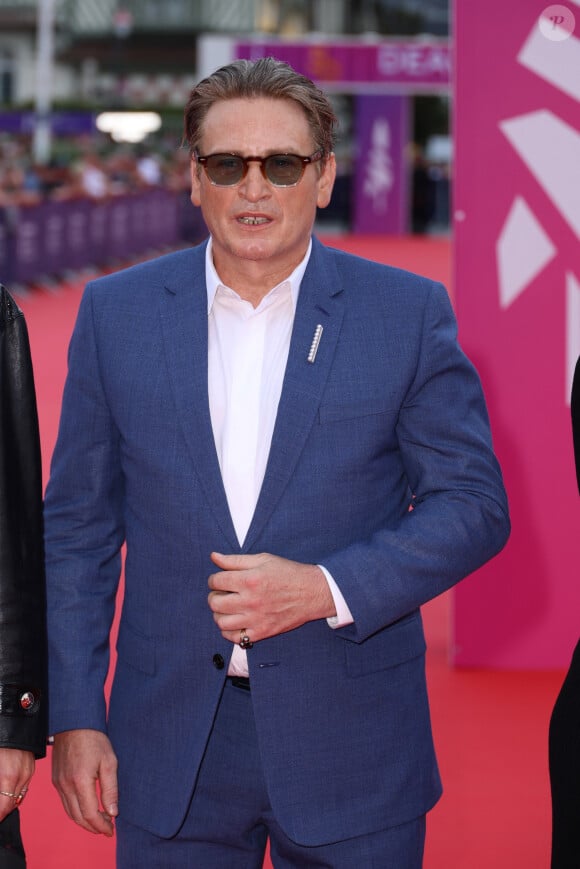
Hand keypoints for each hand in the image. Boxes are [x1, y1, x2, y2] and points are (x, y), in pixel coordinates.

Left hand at [0, 748, 33, 820]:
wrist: (13, 722)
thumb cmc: (0, 743)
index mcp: (8, 776)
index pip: (4, 808)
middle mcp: (21, 776)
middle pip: (12, 805)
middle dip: (2, 811)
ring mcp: (28, 772)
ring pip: (19, 797)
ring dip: (8, 802)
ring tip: (0, 802)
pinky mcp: (31, 767)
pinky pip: (23, 786)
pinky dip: (15, 792)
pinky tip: (6, 790)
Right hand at [52, 729, 117, 836]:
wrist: (74, 723)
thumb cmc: (95, 740)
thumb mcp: (110, 762)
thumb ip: (111, 789)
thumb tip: (113, 813)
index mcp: (81, 781)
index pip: (90, 814)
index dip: (101, 826)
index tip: (111, 830)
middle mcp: (66, 786)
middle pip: (78, 817)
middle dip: (93, 827)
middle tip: (107, 829)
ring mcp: (59, 784)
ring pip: (70, 812)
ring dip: (84, 821)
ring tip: (100, 821)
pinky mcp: (56, 780)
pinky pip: (65, 803)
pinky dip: (76, 811)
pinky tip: (87, 808)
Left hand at [208, 551, 335, 644]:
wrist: (312, 592)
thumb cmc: (288, 573)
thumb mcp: (263, 559)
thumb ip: (235, 560)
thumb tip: (214, 557)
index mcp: (249, 580)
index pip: (216, 581)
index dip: (214, 579)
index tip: (219, 580)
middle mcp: (250, 601)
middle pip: (215, 603)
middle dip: (214, 595)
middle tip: (222, 593)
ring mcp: (256, 619)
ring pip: (221, 622)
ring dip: (219, 614)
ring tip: (227, 608)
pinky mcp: (262, 632)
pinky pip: (235, 638)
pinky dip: (229, 631)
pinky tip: (235, 621)